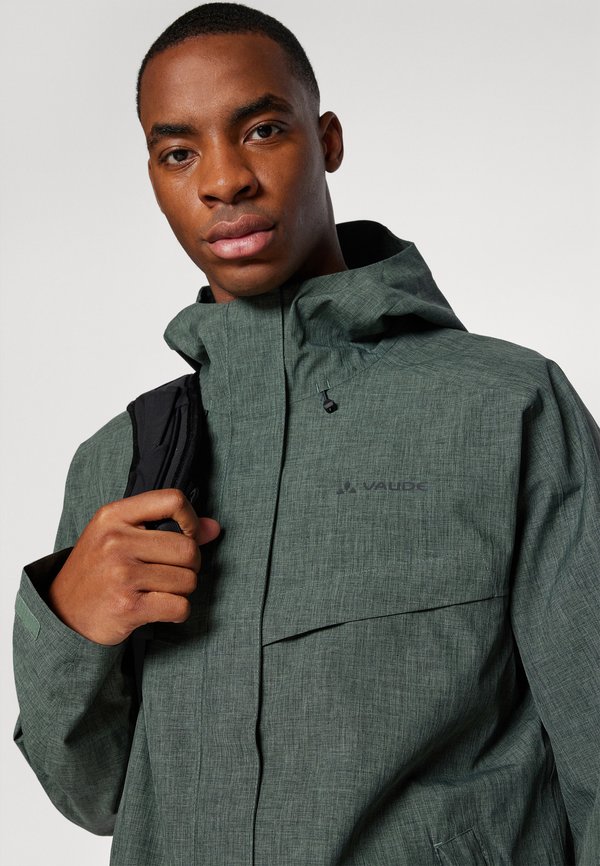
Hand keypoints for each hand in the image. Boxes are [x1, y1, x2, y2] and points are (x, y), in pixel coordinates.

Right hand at [47, 489, 220, 645]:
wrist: (62, 611)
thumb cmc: (98, 569)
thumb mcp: (121, 535)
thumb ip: (167, 525)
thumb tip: (214, 528)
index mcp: (114, 516)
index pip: (172, 500)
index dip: (192, 519)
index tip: (189, 535)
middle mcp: (116, 541)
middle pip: (188, 548)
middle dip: (190, 565)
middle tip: (172, 572)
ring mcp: (122, 574)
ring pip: (187, 580)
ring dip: (182, 590)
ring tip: (160, 590)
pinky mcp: (128, 606)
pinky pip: (180, 606)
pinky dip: (178, 611)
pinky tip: (160, 608)